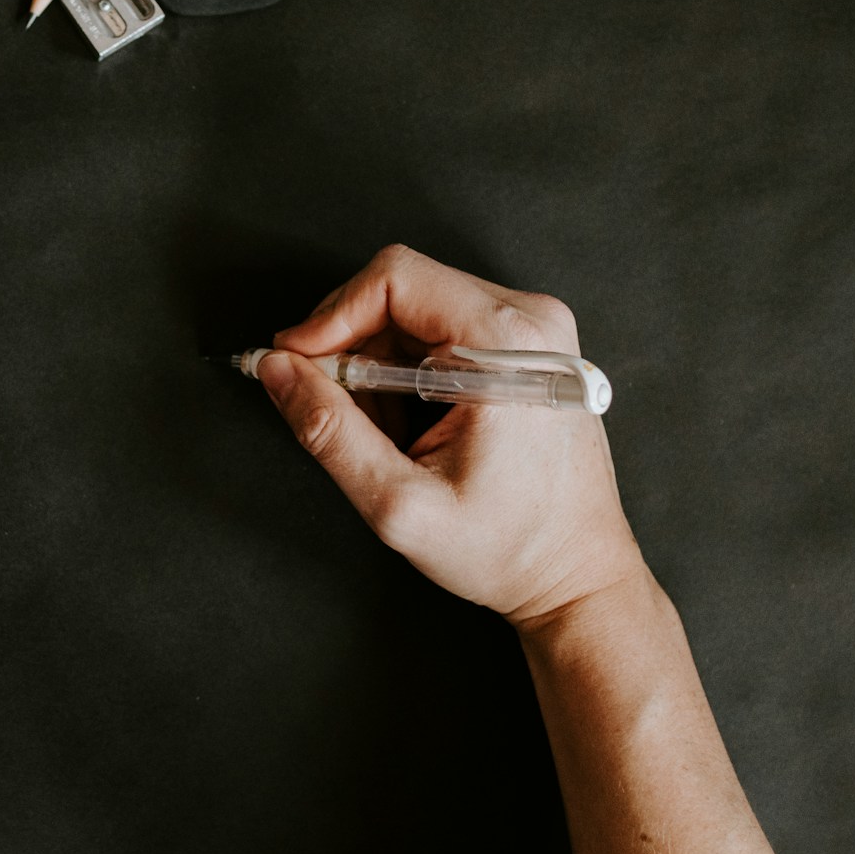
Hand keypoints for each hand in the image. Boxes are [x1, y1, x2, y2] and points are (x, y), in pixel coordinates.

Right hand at [258, 244, 646, 625]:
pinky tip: (409, 423)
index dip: (332, 316)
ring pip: (415, 308)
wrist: (577, 576)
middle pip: (402, 289)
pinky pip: (440, 327)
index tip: (296, 362)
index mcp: (507, 345)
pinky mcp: (526, 345)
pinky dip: (404, 368)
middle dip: (351, 345)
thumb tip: (277, 369)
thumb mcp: (398, 503)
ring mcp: (533, 329)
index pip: (395, 278)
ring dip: (376, 361)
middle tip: (334, 410)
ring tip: (383, 432)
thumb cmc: (508, 549)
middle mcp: (530, 320)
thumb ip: (329, 431)